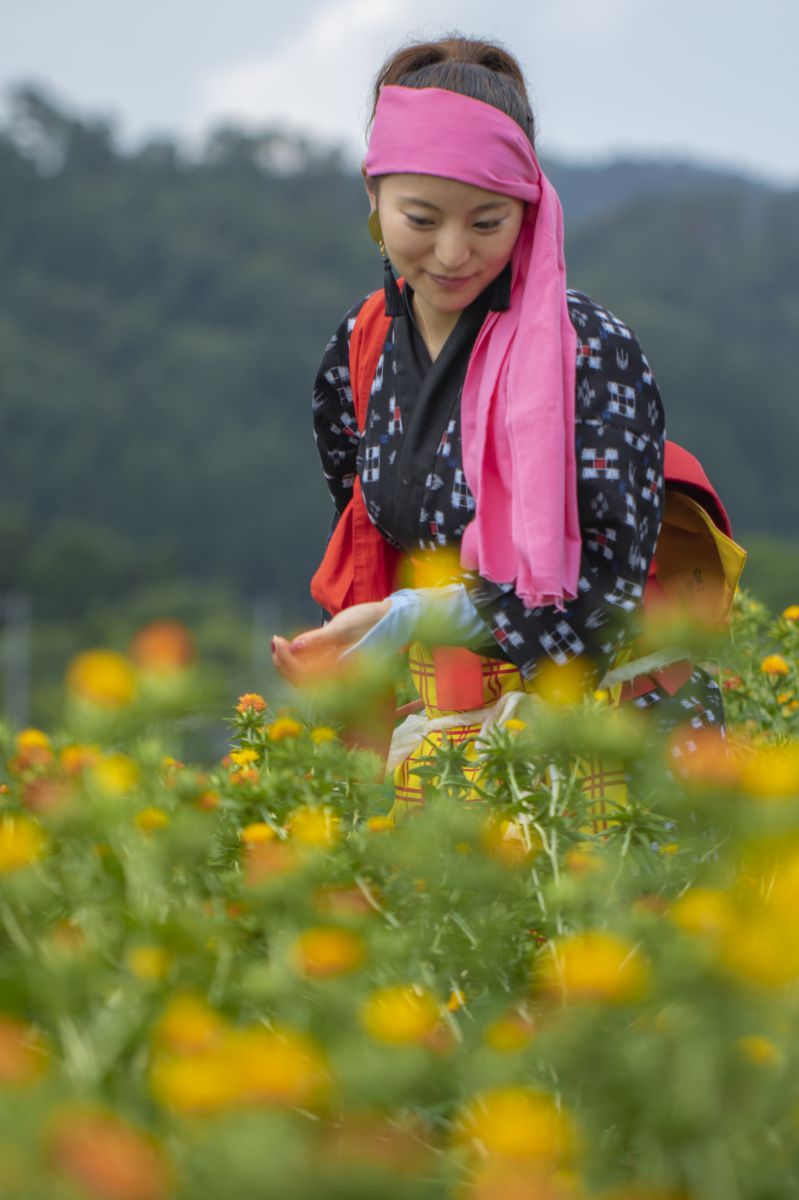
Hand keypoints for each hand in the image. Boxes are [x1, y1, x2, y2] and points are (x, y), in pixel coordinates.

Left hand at [271, 600, 391, 685]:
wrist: (391, 619)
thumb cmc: (370, 621)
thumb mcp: (343, 627)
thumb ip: (318, 640)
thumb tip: (293, 647)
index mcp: (340, 671)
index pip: (304, 675)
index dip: (286, 661)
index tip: (277, 641)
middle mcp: (337, 677)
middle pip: (302, 680)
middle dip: (283, 663)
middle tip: (275, 642)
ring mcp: (336, 672)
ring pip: (305, 677)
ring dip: (289, 662)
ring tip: (279, 643)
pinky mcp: (336, 665)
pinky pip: (313, 669)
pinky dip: (300, 659)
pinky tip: (293, 646)